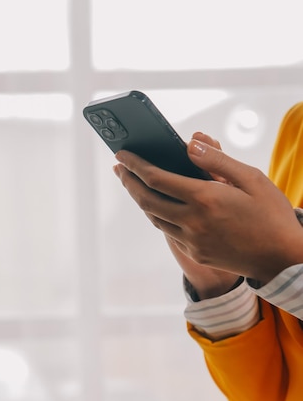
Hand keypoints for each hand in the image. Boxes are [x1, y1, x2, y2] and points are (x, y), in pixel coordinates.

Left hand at [113, 137, 302, 285]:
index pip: (157, 178)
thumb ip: (217, 160)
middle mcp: (193, 222)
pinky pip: (168, 231)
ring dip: (140, 199)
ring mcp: (192, 241)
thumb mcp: (251, 178)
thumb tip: (189, 143)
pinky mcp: (195, 253)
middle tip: (119, 167)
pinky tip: (157, 204)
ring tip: (133, 182)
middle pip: (147, 199)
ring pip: (154, 217)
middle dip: (129, 181)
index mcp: (206, 198)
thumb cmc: (270, 213)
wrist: (281, 258)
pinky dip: (157, 214)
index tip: (122, 154)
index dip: (136, 165)